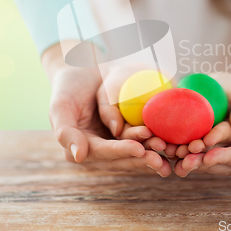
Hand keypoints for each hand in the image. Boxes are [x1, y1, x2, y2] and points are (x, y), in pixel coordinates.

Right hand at [42, 42, 170, 176]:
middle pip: (122, 158)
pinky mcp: (126, 135)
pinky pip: (142, 141)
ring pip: (135, 153)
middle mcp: (98, 151)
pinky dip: (154, 142)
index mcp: (81, 148)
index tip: (139, 149)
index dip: (121, 152)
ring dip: (152, 153)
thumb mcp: (60, 105)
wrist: (83, 71)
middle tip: (161, 158)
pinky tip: (170, 143)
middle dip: (141, 159)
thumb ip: (65, 131)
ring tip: (168, 150)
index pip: (103, 152)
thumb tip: (78, 156)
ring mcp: (113, 144)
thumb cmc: (68, 86)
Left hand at [174, 69, 230, 176]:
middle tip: (184, 160)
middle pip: (221, 162)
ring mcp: (230, 149)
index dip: (225, 158)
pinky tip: (173, 144)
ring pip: (209, 156)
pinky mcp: (219, 141)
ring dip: (192, 157)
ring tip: (174, 155)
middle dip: (202, 162)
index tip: (209, 157)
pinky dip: (189, 146)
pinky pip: (203, 145)